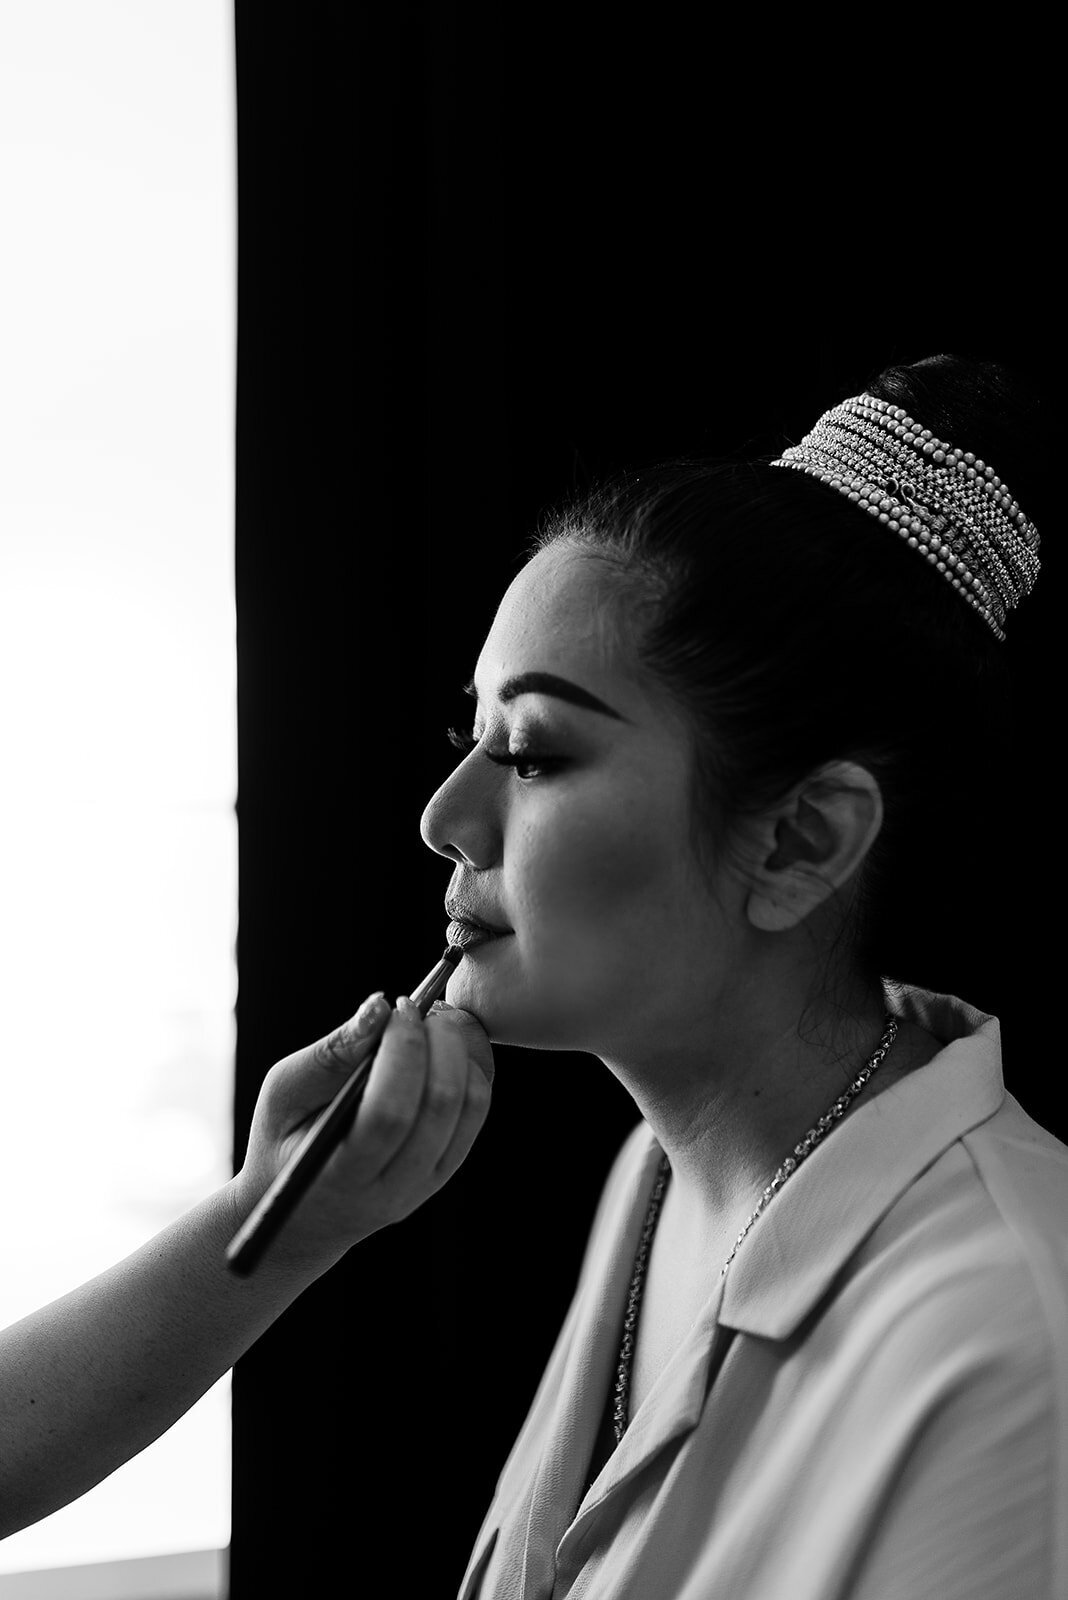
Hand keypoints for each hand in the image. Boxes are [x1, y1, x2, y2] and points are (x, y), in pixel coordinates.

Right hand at [231, 994, 493, 1272]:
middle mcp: (393, 1190)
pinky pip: (476, 1111)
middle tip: (422, 1008)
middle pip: (440, 1108)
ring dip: (461, 1050)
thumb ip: (330, 1053)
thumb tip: (378, 1007)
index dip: (403, 1052)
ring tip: (433, 1021)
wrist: (304, 1211)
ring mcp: (427, 1185)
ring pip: (470, 1107)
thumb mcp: (283, 1094)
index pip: (389, 1114)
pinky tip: (442, 1047)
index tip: (398, 1007)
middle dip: (439, 1042)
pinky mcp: (446, 1170)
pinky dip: (470, 1066)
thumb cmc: (285, 1139)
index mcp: (341, 1178)